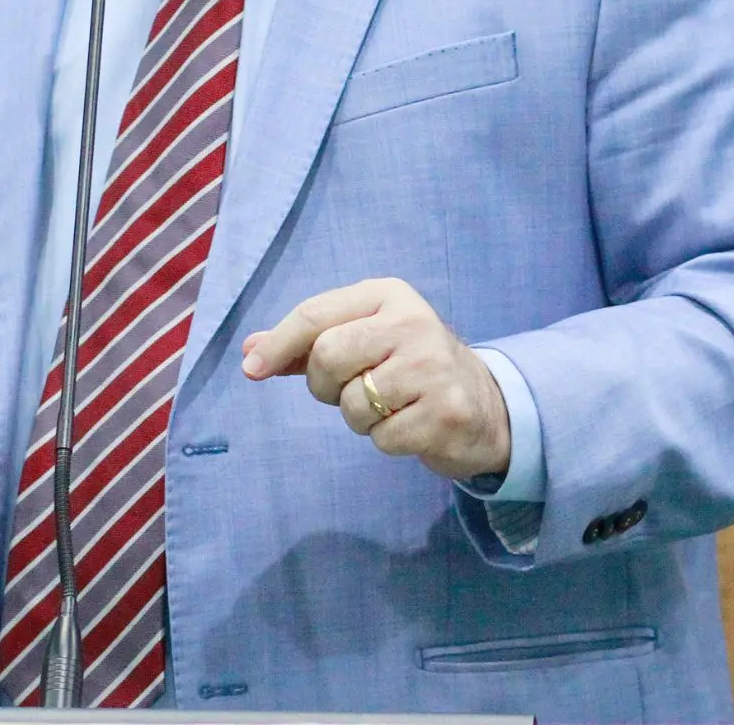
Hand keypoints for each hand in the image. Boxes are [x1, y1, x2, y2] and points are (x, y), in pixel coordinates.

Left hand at [242, 277, 512, 481]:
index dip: (277, 344)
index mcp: (390, 295)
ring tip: (390, 405)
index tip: (252, 370)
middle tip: (350, 389)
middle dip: (326, 385)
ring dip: (359, 417)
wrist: (484, 403)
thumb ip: (308, 344)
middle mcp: (414, 322)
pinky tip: (411, 423)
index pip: (316, 315)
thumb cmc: (410, 367)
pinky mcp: (445, 412)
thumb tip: (249, 351)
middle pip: (327, 357)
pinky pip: (381, 437)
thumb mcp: (364, 340)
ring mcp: (433, 367)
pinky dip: (386, 439)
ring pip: (351, 404)